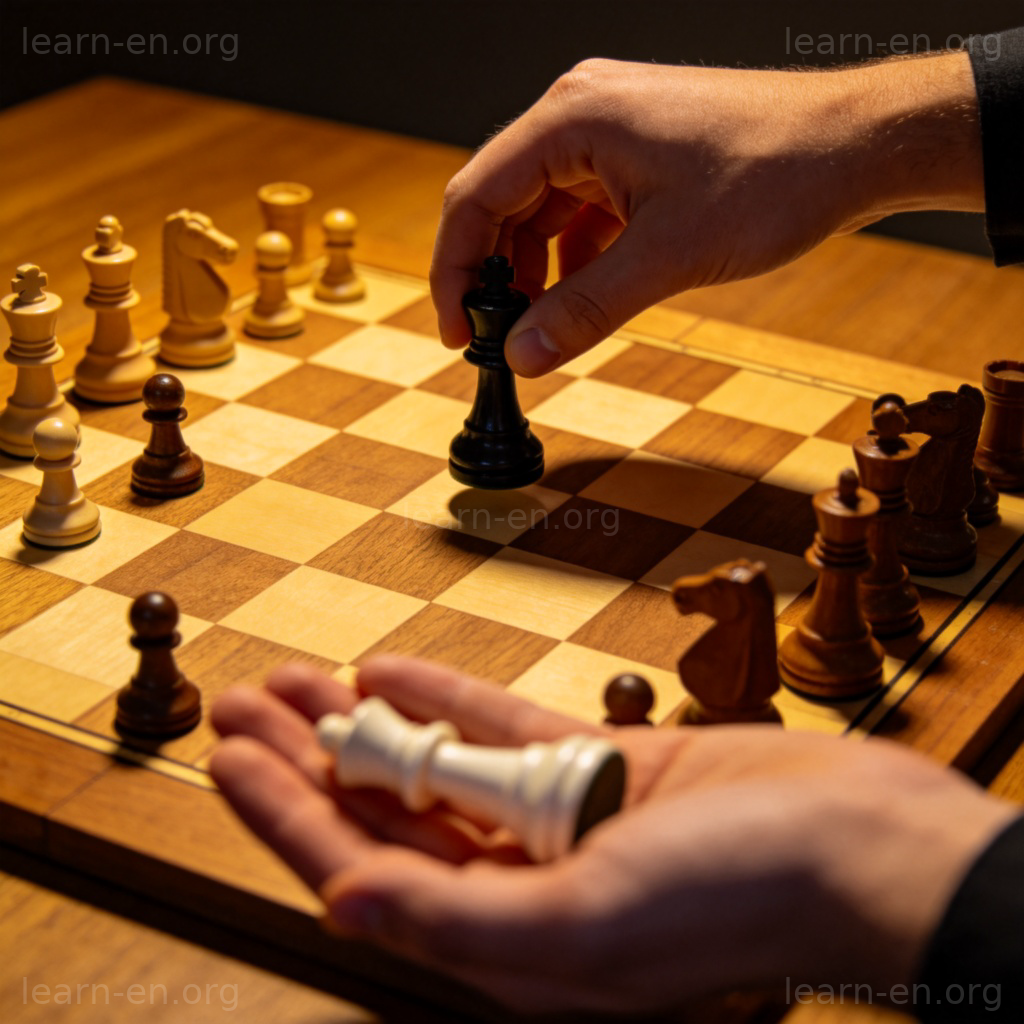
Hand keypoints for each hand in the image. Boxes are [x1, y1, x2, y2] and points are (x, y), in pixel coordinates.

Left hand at [210, 655, 1013, 1014]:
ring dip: (366, 721)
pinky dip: (447, 700)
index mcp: (506, 946)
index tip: (229, 757)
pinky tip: (395, 671)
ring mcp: (558, 824)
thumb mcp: (590, 922)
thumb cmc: (741, 899)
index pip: (362, 871)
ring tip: (302, 679)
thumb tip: (345, 906)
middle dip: (307, 758)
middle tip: (244, 704)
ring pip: (434, 765)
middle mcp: (520, 889)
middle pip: (384, 813)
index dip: (286, 815)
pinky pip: (503, 730)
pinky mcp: (599, 770)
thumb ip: (460, 919)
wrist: (856, 843)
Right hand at [431, 52, 981, 375]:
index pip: (474, 196)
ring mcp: (610, 133)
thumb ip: (584, 309)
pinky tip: (582, 296)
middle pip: (500, 202)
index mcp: (571, 118)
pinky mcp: (636, 156)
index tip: (456, 332)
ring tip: (538, 326)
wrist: (856, 143)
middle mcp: (580, 114)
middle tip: (494, 339)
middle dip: (490, 274)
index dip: (454, 271)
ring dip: (532, 270)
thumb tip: (521, 356)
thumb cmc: (773, 174)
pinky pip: (581, 211)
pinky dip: (572, 258)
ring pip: (540, 210)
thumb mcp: (667, 257)